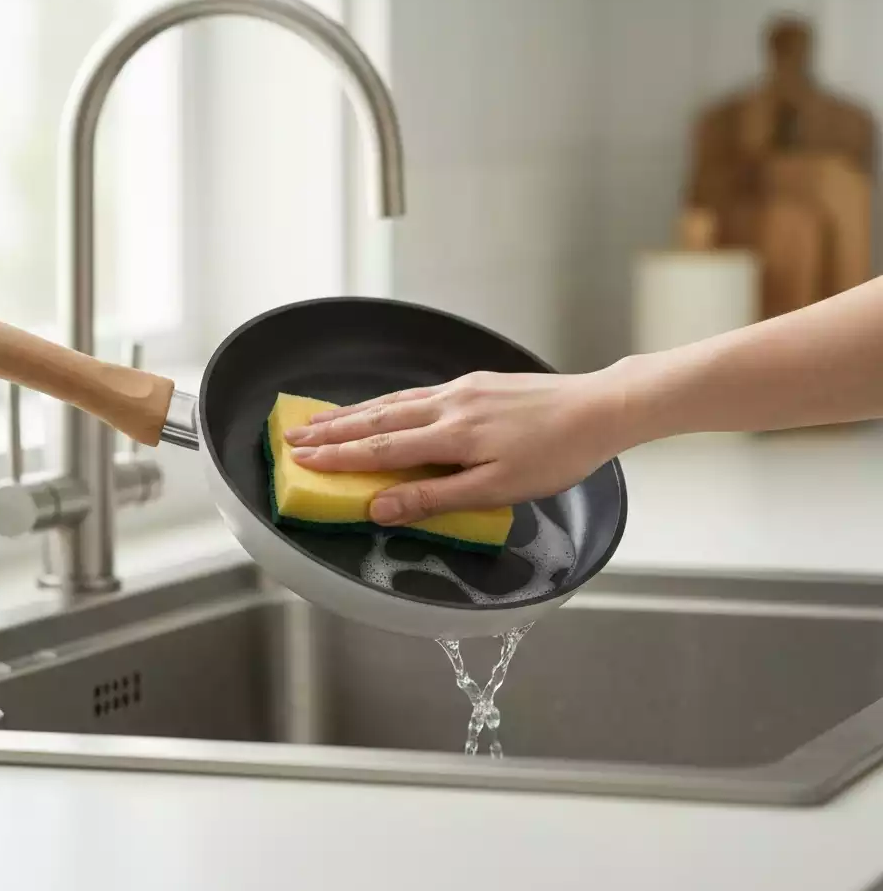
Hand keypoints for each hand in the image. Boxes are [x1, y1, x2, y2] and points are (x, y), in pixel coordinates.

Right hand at [285, 370, 627, 525]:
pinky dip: (387, 400)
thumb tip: (380, 508)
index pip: (379, 447)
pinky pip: (417, 391)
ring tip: (321, 419)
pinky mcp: (475, 382)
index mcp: (451, 435)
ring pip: (394, 400)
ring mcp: (461, 389)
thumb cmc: (554, 456)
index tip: (299, 457)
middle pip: (377, 417)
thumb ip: (435, 497)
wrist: (597, 408)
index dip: (337, 455)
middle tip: (292, 435)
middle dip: (332, 429)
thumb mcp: (497, 489)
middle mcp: (448, 405)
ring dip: (353, 412)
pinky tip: (380, 404)